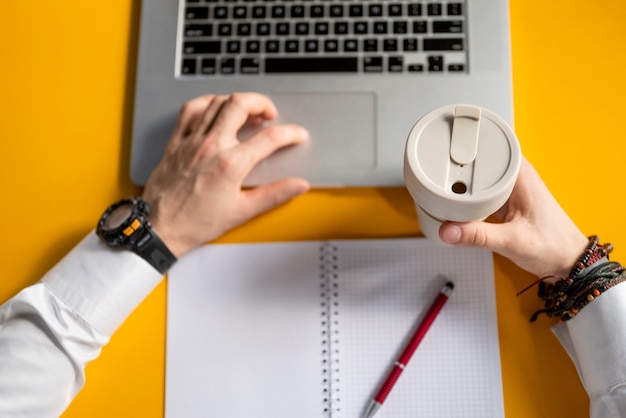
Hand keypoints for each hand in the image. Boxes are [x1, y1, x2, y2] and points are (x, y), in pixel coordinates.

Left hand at [142, 93, 309, 256]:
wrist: (160, 228)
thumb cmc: (195, 223)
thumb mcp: (242, 212)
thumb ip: (274, 195)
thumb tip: (297, 185)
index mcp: (230, 165)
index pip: (269, 138)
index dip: (290, 133)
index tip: (297, 135)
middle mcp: (210, 147)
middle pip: (240, 104)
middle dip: (262, 103)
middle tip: (270, 114)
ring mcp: (191, 141)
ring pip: (216, 102)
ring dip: (237, 102)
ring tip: (247, 112)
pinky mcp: (176, 142)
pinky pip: (190, 110)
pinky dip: (206, 103)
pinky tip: (214, 109)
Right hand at [439, 157, 587, 278]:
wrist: (568, 261)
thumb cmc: (553, 246)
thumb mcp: (512, 242)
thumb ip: (478, 237)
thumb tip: (448, 230)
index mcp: (521, 175)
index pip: (489, 149)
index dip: (466, 150)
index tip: (444, 154)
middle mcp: (516, 176)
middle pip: (479, 160)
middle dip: (458, 167)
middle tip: (436, 177)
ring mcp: (510, 187)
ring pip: (479, 176)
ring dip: (462, 183)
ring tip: (442, 189)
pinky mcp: (506, 200)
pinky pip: (481, 191)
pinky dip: (469, 197)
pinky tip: (457, 204)